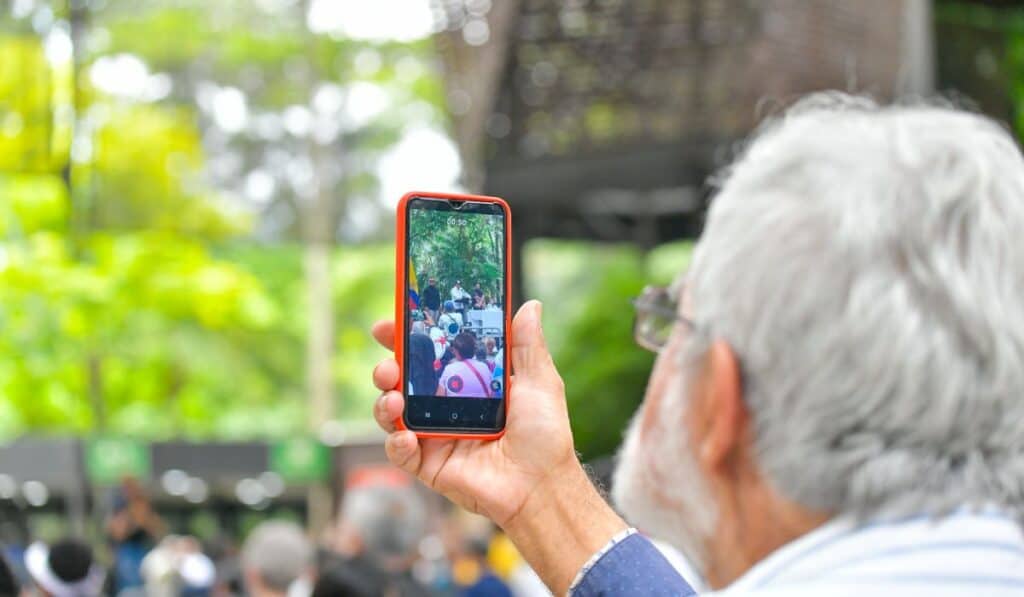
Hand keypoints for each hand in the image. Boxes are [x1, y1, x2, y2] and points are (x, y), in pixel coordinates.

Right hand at [372, 300, 627, 593]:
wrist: (542, 485)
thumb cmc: (545, 435)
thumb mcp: (539, 382)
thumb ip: (527, 345)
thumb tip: (531, 306)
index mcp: (469, 382)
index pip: (432, 353)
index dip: (410, 337)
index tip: (394, 321)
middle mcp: (447, 406)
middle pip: (404, 380)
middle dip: (388, 367)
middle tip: (388, 363)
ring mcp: (435, 436)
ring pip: (394, 413)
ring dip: (384, 402)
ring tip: (392, 398)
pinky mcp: (430, 465)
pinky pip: (401, 451)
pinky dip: (396, 442)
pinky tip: (405, 435)